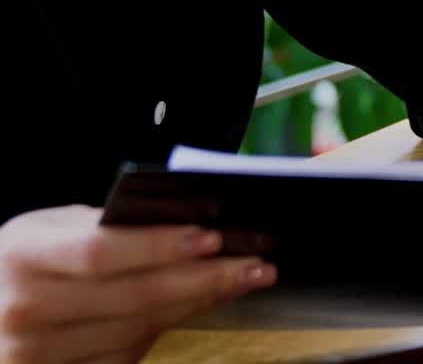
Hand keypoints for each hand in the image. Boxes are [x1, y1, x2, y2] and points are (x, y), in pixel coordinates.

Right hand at [0, 205, 276, 362]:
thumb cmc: (19, 259)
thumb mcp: (47, 227)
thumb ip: (104, 225)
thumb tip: (182, 218)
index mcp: (25, 257)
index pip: (102, 253)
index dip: (160, 247)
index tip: (212, 237)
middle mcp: (25, 311)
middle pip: (130, 298)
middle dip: (202, 280)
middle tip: (254, 264)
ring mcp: (35, 354)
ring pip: (134, 331)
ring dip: (194, 306)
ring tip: (240, 281)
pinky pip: (122, 356)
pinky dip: (165, 330)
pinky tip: (197, 306)